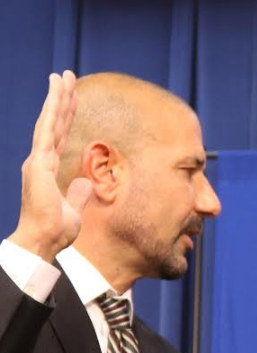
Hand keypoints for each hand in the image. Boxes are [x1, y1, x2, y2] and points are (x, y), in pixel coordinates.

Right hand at [7, 71, 92, 260]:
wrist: (42, 240)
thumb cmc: (54, 230)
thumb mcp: (73, 210)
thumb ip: (77, 193)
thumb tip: (85, 181)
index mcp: (46, 169)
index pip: (59, 136)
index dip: (65, 116)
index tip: (71, 97)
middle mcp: (40, 160)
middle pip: (54, 122)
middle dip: (61, 98)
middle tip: (67, 75)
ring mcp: (38, 159)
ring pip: (50, 120)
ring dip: (57, 97)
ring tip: (63, 75)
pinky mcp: (38, 162)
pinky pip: (48, 130)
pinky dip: (53, 111)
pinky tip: (58, 93)